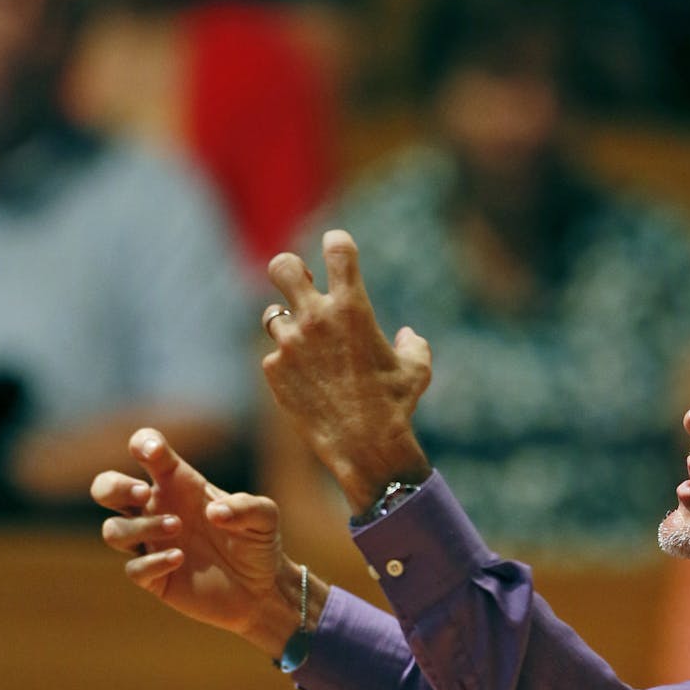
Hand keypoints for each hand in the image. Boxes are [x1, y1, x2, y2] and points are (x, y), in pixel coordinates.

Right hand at [91, 428, 305, 654]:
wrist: (261, 589)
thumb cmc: (258, 542)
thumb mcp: (265, 517)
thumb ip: (246, 507)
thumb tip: (214, 512)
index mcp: (180, 484)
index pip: (148, 452)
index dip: (143, 443)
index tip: (152, 451)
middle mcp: (158, 510)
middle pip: (106, 488)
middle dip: (114, 486)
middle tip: (145, 493)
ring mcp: (152, 544)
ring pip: (113, 530)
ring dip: (140, 526)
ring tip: (176, 527)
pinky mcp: (154, 578)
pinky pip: (134, 568)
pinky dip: (153, 562)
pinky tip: (180, 558)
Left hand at [261, 230, 432, 510]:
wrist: (364, 446)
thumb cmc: (396, 404)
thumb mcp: (417, 369)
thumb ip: (413, 345)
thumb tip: (405, 336)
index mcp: (353, 307)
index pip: (338, 248)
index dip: (337, 243)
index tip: (338, 249)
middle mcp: (316, 319)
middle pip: (282, 266)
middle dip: (289, 267)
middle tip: (303, 283)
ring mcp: (291, 344)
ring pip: (272, 314)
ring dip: (288, 323)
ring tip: (307, 344)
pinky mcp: (274, 371)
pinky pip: (275, 356)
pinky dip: (288, 363)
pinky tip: (308, 383)